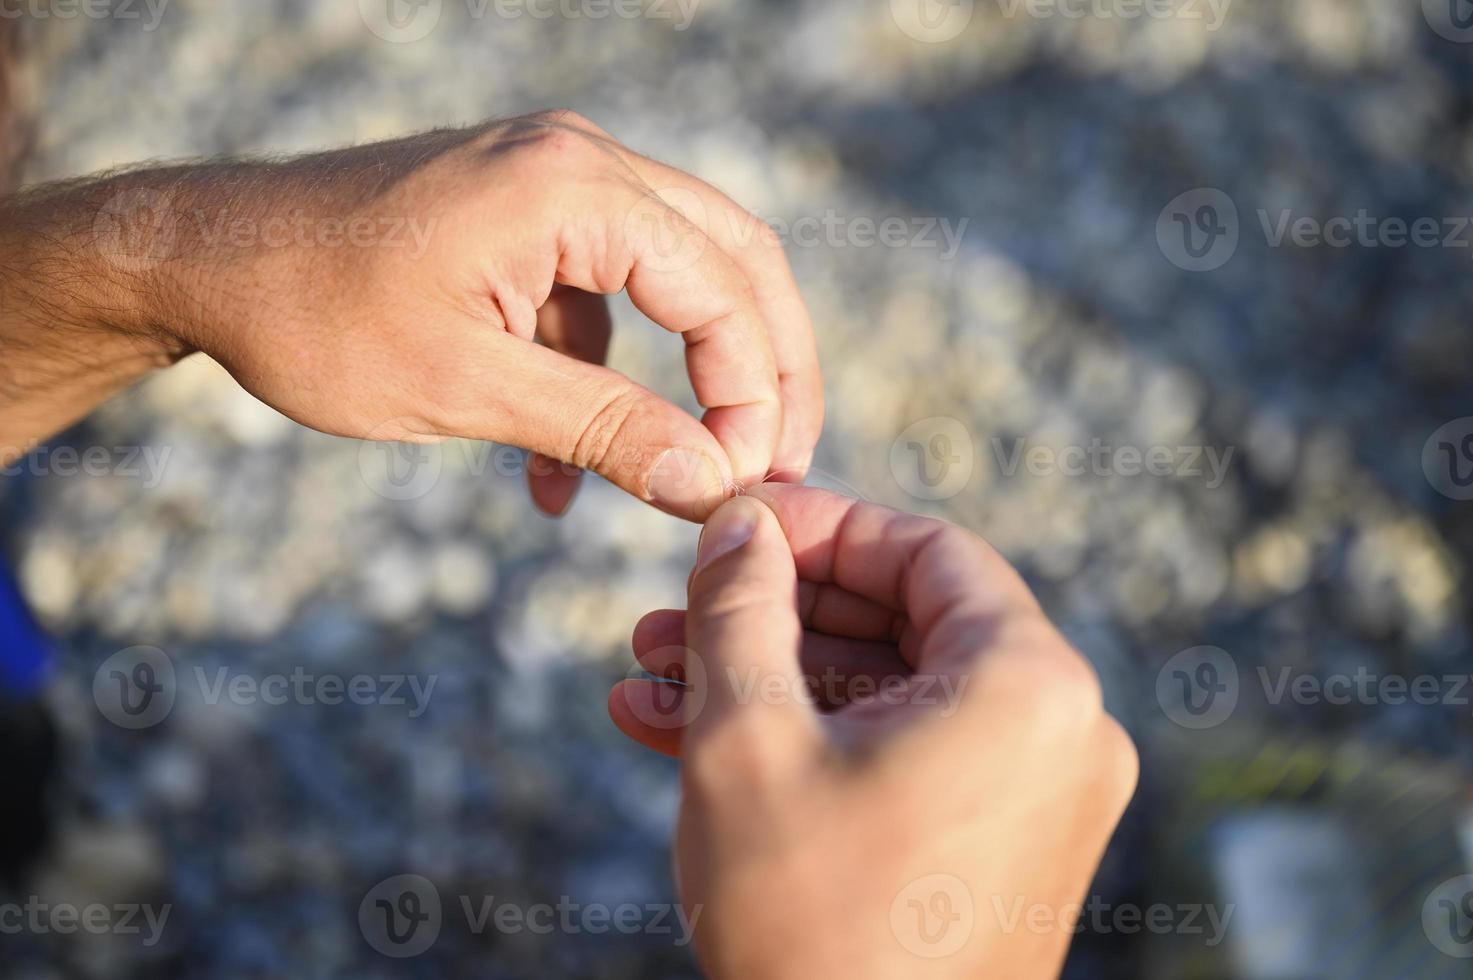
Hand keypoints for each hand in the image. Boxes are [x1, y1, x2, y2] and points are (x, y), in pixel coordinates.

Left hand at [0, 111, 822, 518]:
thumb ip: (602, 431)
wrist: (203, 259)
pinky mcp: (526, 217)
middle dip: (765, 370)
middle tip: (780, 460)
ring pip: (681, 274)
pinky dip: (604, 379)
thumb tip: (709, 483)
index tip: (745, 484)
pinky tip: (556, 474)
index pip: (723, 289)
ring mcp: (553, 181)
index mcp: (574, 186)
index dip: (754, 394)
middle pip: (734, 260)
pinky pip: (604, 296)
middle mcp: (580, 161)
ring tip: (694, 473)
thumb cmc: (315, 316)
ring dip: (692, 378)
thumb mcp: (467, 388)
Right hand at [609, 486, 1137, 977]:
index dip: (819, 528)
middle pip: (903, 622)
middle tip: (672, 611)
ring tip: (651, 678)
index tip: (734, 527)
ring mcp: (1033, 799)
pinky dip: (809, 741)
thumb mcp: (748, 741)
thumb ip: (740, 608)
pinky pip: (900, 758)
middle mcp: (1057, 733)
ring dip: (769, 681)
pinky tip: (684, 737)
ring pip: (886, 695)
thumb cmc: (811, 929)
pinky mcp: (997, 850)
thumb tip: (741, 526)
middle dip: (772, 615)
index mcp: (1028, 686)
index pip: (926, 551)